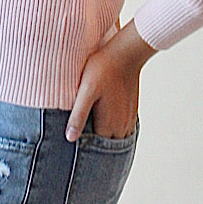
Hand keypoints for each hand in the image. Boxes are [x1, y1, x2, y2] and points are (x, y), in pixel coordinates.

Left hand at [66, 20, 155, 141]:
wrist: (125, 54)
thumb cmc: (102, 69)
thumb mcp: (86, 92)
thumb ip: (78, 116)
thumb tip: (70, 138)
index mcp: (108, 125)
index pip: (95, 149)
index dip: (84, 149)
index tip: (73, 146)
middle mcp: (121, 126)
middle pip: (107, 147)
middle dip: (95, 147)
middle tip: (80, 142)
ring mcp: (129, 119)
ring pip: (117, 139)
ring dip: (106, 140)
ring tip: (91, 134)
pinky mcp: (132, 110)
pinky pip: (124, 130)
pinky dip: (114, 131)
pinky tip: (105, 124)